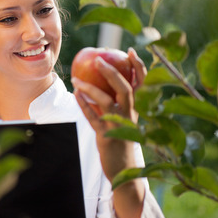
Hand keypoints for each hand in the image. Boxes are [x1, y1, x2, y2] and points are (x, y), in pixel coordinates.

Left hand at [71, 47, 146, 180]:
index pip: (142, 83)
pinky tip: (75, 94)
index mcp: (137, 107)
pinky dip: (84, 105)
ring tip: (76, 79)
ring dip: (90, 88)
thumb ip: (116, 98)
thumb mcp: (122, 116)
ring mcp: (119, 126)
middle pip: (125, 89)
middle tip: (97, 60)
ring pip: (107, 102)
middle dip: (112, 72)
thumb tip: (103, 76)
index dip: (138, 67)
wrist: (123, 167)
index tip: (131, 51)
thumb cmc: (120, 136)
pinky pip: (93, 117)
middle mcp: (131, 114)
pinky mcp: (106, 136)